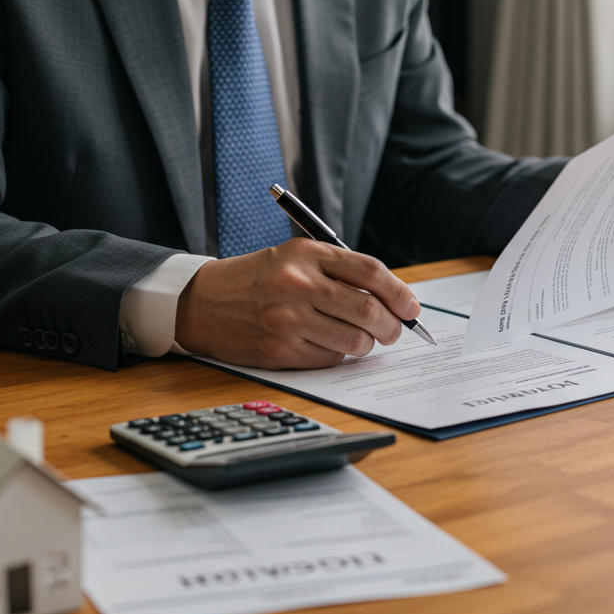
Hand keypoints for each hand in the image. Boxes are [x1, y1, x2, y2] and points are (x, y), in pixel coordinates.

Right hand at [174, 238, 420, 368]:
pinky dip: (337, 354)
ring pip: (354, 341)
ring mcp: (288, 320)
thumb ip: (339, 271)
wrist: (201, 302)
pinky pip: (329, 358)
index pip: (370, 272)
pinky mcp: (280, 350)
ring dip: (366, 344)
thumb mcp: (295, 257)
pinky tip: (324, 344)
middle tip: (394, 331)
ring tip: (359, 338)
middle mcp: (298, 285)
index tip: (411, 307)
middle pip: (368, 311)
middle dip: (392, 326)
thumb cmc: (256, 279)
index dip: (399, 293)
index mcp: (307, 255)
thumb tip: (390, 298)